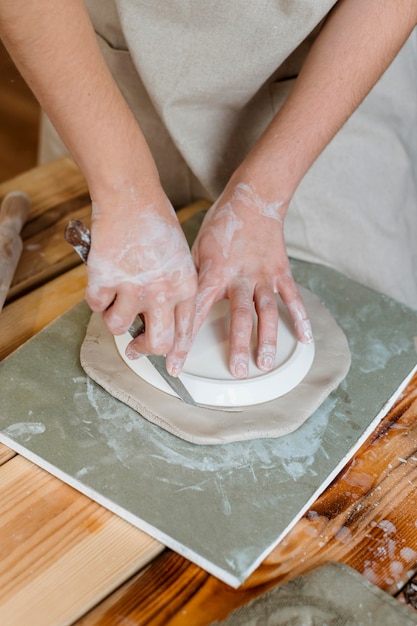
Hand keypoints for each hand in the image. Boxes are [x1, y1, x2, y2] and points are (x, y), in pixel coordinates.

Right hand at [85, 188, 197, 375]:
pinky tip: (103, 279)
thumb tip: (162, 318)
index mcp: (185, 288)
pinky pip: (97, 306)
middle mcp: (162, 293)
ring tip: (115, 300)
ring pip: (119, 328)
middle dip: (143, 349)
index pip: (183, 333)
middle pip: (157, 343)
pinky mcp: (105, 282)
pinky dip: (96, 298)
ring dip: (114, 318)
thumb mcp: (181, 259)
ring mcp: (133, 289)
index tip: (170, 366)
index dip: (175, 353)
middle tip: (135, 346)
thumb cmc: (157, 224)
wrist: (132, 198)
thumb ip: (176, 290)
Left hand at [191, 181, 312, 378]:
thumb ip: (189, 278)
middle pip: (239, 315)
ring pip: (267, 310)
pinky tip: (305, 340)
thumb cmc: (220, 224)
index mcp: (213, 271)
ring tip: (264, 363)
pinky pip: (292, 298)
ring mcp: (263, 275)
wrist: (253, 198)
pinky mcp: (280, 271)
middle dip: (237, 345)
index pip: (195, 312)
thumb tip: (172, 306)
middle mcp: (239, 276)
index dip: (184, 340)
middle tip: (237, 371)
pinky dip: (301, 318)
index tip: (175, 363)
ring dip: (267, 338)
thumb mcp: (195, 247)